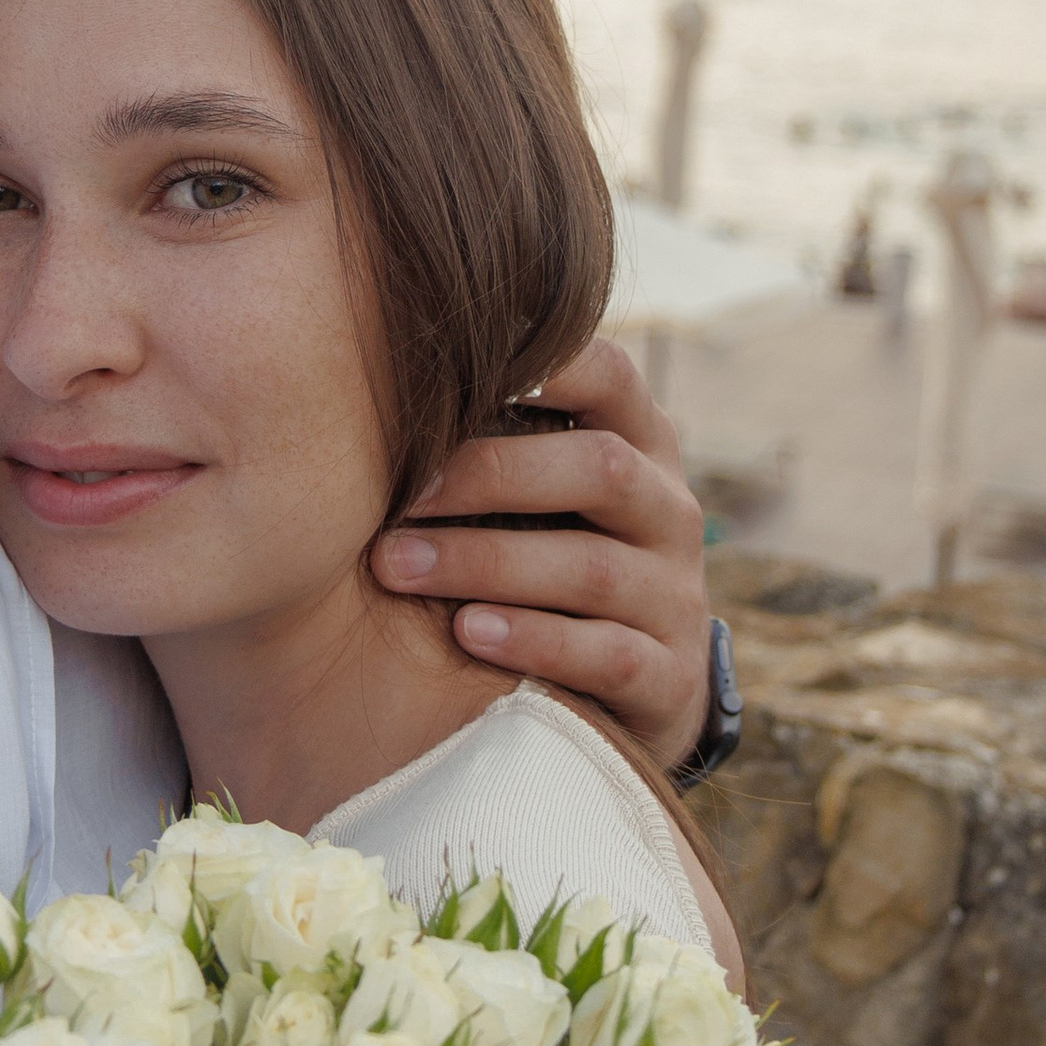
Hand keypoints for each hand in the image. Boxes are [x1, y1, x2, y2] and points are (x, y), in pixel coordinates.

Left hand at [371, 336, 712, 770]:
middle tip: (399, 494)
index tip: (455, 367)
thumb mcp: (547, 492)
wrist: (635, 685)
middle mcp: (666, 511)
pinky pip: (607, 656)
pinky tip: (466, 633)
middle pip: (600, 468)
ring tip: (396, 567)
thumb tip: (372, 373)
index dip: (546, 361)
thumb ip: (492, 438)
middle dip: (492, 475)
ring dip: (487, 563)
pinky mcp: (670, 678)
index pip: (608, 376)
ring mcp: (674, 596)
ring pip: (593, 569)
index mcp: (638, 444)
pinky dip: (534, 641)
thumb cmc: (555, 555)